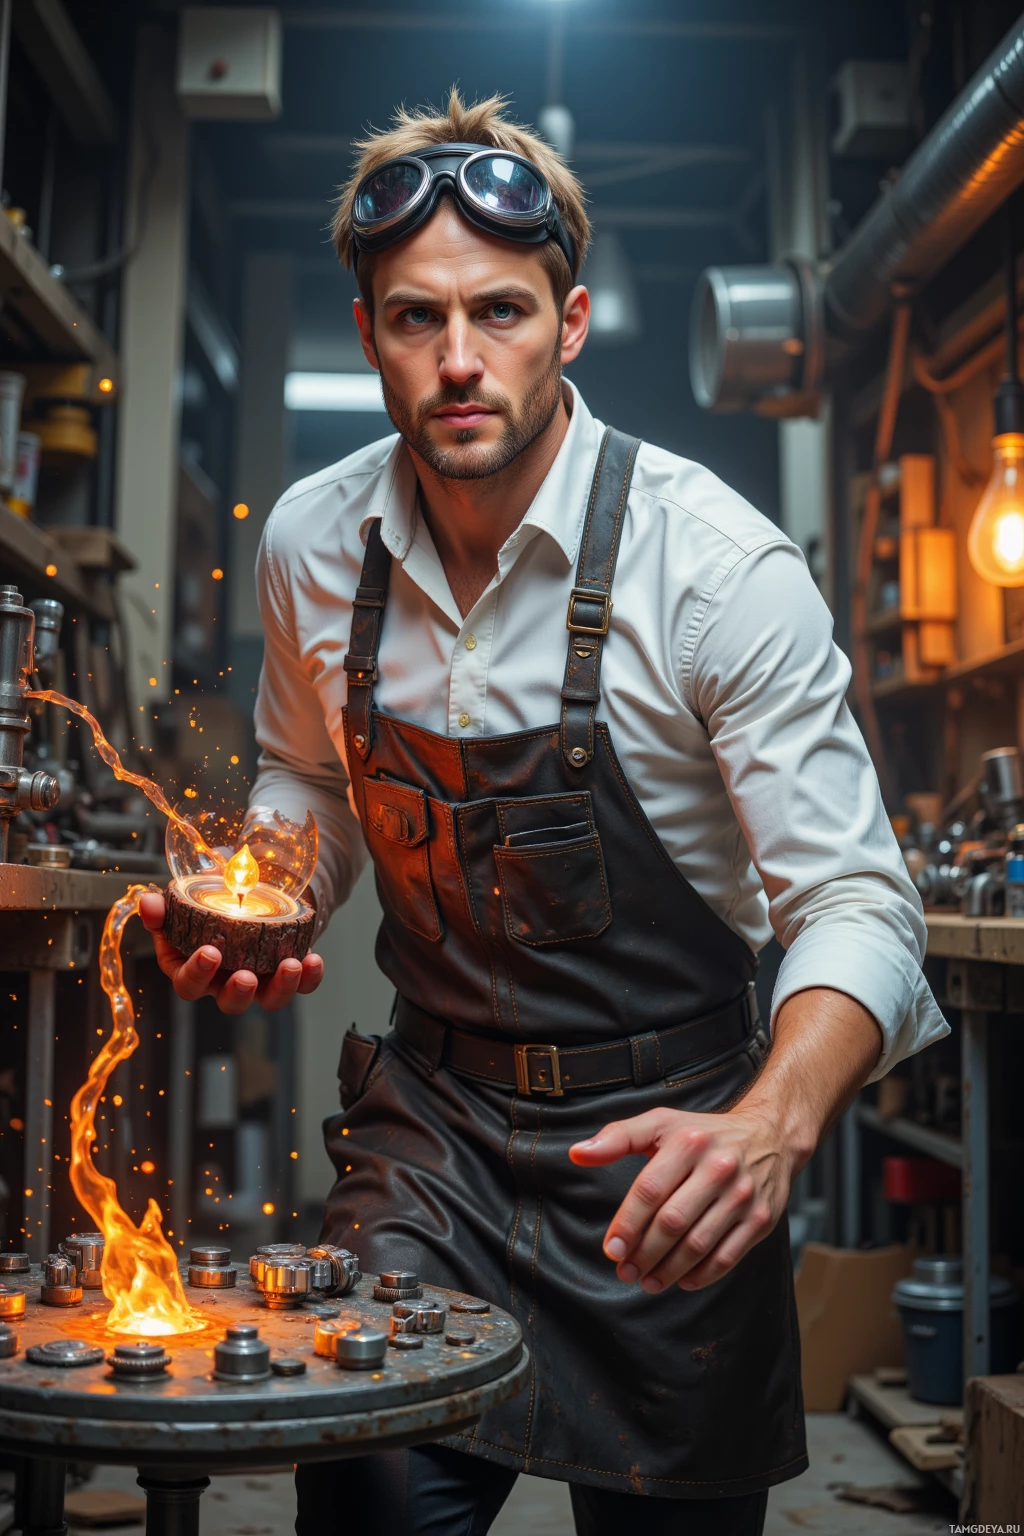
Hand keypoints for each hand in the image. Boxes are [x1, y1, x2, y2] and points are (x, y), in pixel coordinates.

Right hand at [139, 890, 323, 1013]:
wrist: (251, 892)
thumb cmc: (212, 901)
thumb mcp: (186, 899)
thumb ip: (166, 904)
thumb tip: (149, 903)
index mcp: (193, 968)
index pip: (187, 983)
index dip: (196, 974)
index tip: (210, 953)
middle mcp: (225, 981)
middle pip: (229, 1002)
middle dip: (238, 992)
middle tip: (246, 976)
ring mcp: (259, 981)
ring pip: (269, 1000)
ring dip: (282, 987)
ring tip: (292, 965)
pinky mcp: (287, 974)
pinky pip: (302, 986)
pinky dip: (310, 977)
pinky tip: (313, 960)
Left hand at [569, 1105, 792, 1292]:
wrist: (770, 1135)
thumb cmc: (703, 1133)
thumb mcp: (661, 1124)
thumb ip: (618, 1137)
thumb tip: (577, 1154)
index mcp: (688, 1142)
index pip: (650, 1190)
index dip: (627, 1224)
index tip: (612, 1250)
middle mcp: (719, 1167)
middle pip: (673, 1222)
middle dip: (645, 1254)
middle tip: (626, 1272)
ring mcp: (743, 1195)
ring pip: (699, 1244)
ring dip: (669, 1270)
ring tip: (648, 1281)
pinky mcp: (762, 1218)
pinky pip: (728, 1256)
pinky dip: (703, 1275)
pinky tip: (683, 1281)